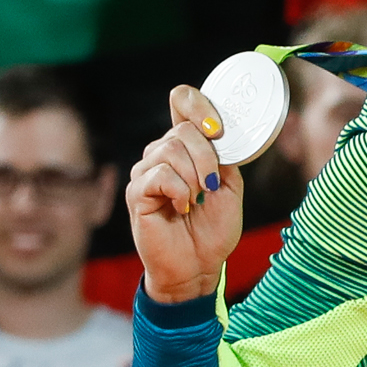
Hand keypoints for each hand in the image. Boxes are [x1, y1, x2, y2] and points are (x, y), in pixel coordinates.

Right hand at [126, 82, 248, 307]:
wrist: (199, 264)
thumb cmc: (213, 227)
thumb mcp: (230, 185)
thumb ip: (224, 156)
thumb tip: (218, 133)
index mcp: (187, 146)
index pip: (182, 102)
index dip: (198, 104)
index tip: (218, 128)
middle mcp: (162, 153)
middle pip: (183, 129)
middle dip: (208, 156)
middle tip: (212, 185)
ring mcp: (145, 172)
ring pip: (171, 149)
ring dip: (195, 176)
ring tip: (198, 200)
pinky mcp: (136, 192)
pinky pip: (159, 175)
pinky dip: (179, 190)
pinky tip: (182, 208)